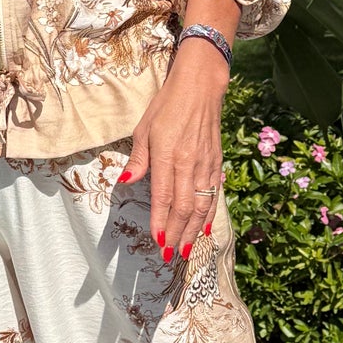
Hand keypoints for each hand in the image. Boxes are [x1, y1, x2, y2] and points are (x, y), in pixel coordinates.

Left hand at [119, 39, 228, 260]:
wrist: (201, 87)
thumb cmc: (167, 106)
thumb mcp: (144, 129)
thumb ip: (138, 159)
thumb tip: (126, 183)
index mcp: (168, 154)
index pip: (164, 196)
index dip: (161, 222)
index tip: (158, 241)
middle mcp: (189, 163)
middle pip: (184, 207)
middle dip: (177, 234)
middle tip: (170, 254)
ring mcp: (206, 164)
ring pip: (201, 205)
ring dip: (194, 230)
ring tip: (187, 249)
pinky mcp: (216, 163)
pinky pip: (214, 194)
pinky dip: (210, 214)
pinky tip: (206, 228)